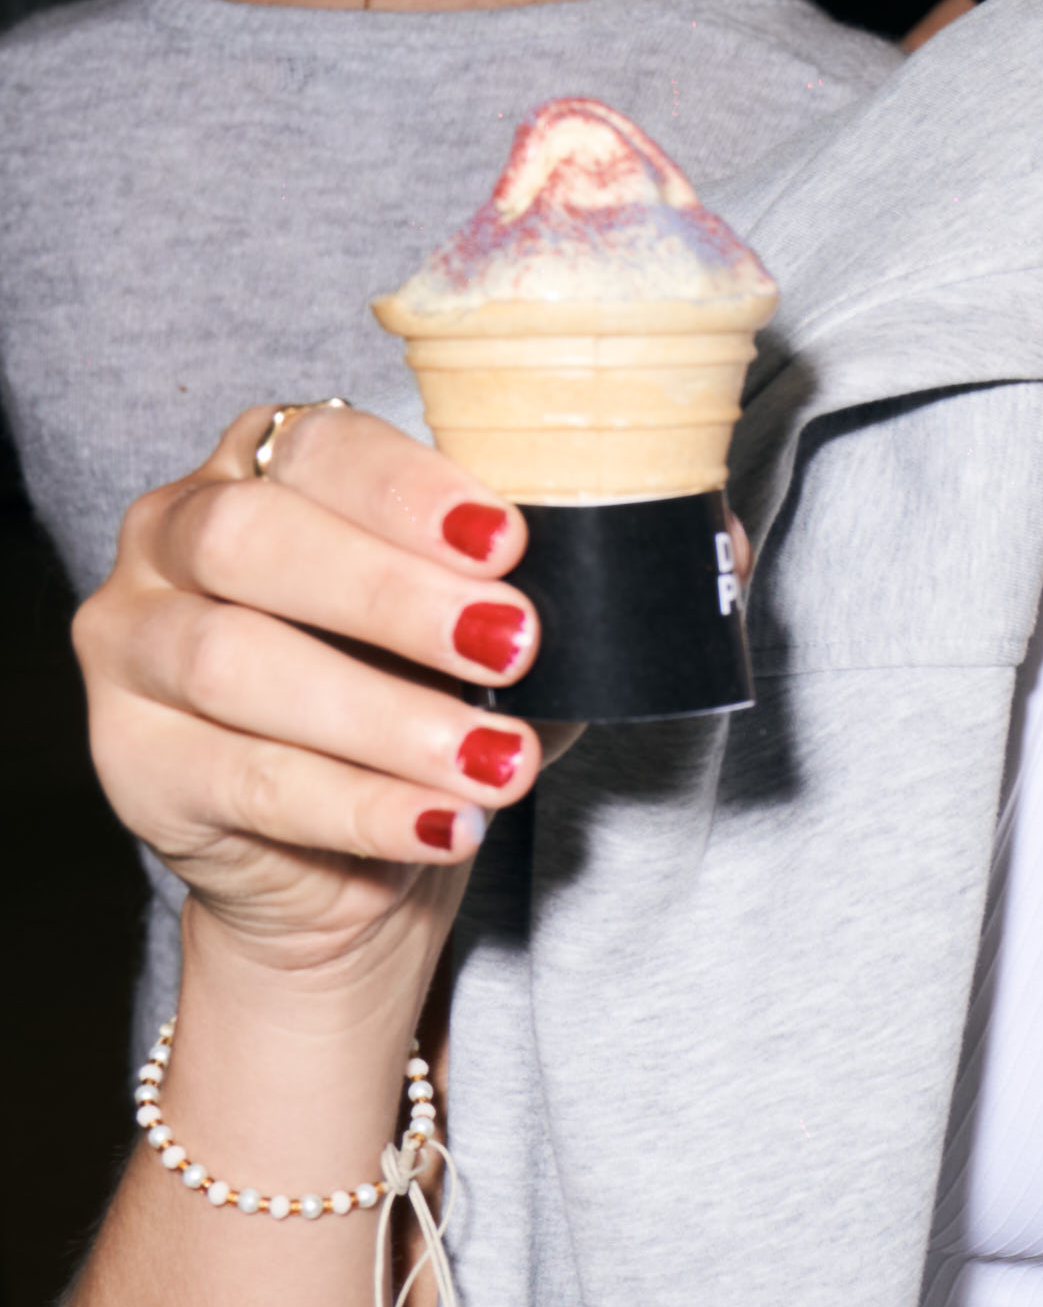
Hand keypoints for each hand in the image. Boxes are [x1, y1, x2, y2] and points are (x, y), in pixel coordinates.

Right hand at [76, 404, 554, 964]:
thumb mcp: (479, 629)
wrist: (345, 859)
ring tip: (498, 761)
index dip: (408, 491)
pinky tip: (445, 823)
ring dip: (385, 717)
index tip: (507, 541)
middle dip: (392, 594)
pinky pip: (245, 781)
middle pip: (253, 541)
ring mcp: (132, 649)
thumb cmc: (418, 701)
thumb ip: (528, 583)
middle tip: (513, 644)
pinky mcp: (132, 763)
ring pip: (236, 665)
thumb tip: (647, 553)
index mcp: (260, 469)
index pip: (318, 447)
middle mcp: (171, 538)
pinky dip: (360, 807)